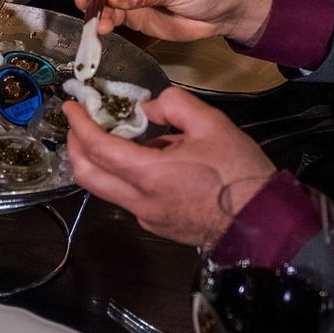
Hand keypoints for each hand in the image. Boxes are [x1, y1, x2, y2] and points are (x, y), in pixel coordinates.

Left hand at [64, 89, 273, 244]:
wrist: (263, 224)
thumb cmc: (238, 173)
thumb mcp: (212, 125)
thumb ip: (175, 105)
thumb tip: (149, 107)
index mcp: (148, 174)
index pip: (97, 148)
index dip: (79, 125)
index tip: (70, 106)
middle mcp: (139, 201)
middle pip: (87, 176)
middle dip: (75, 147)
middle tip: (78, 125)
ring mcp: (146, 218)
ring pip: (106, 189)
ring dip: (100, 162)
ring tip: (117, 137)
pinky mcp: (157, 226)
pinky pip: (129, 199)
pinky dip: (125, 176)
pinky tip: (149, 161)